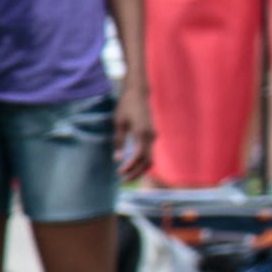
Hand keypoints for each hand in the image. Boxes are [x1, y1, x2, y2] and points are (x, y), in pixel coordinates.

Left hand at [114, 66, 153, 180]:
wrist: (138, 92)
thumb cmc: (126, 105)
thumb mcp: (119, 123)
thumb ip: (119, 142)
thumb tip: (117, 159)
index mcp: (142, 133)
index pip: (139, 156)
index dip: (130, 167)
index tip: (120, 172)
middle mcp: (151, 136)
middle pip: (147, 161)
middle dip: (136, 172)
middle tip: (123, 179)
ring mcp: (153, 135)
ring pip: (150, 158)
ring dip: (140, 168)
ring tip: (128, 174)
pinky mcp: (152, 134)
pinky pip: (149, 151)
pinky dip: (142, 161)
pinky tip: (133, 164)